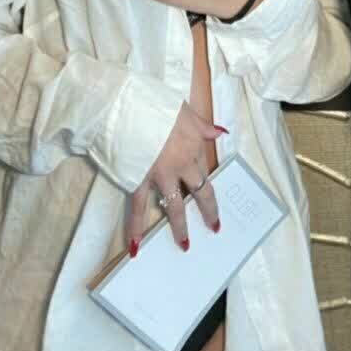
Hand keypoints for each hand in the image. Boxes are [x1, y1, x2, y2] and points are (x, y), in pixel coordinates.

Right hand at [128, 102, 224, 250]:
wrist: (130, 106)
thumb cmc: (159, 104)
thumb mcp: (186, 111)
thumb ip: (203, 126)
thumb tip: (219, 132)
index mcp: (193, 147)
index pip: (205, 172)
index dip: (209, 188)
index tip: (213, 202)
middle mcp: (181, 165)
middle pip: (199, 193)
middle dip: (208, 212)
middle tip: (214, 227)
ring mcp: (160, 175)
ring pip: (174, 206)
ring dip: (179, 227)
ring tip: (185, 245)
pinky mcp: (138, 179)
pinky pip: (138, 207)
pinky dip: (135, 227)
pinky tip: (135, 246)